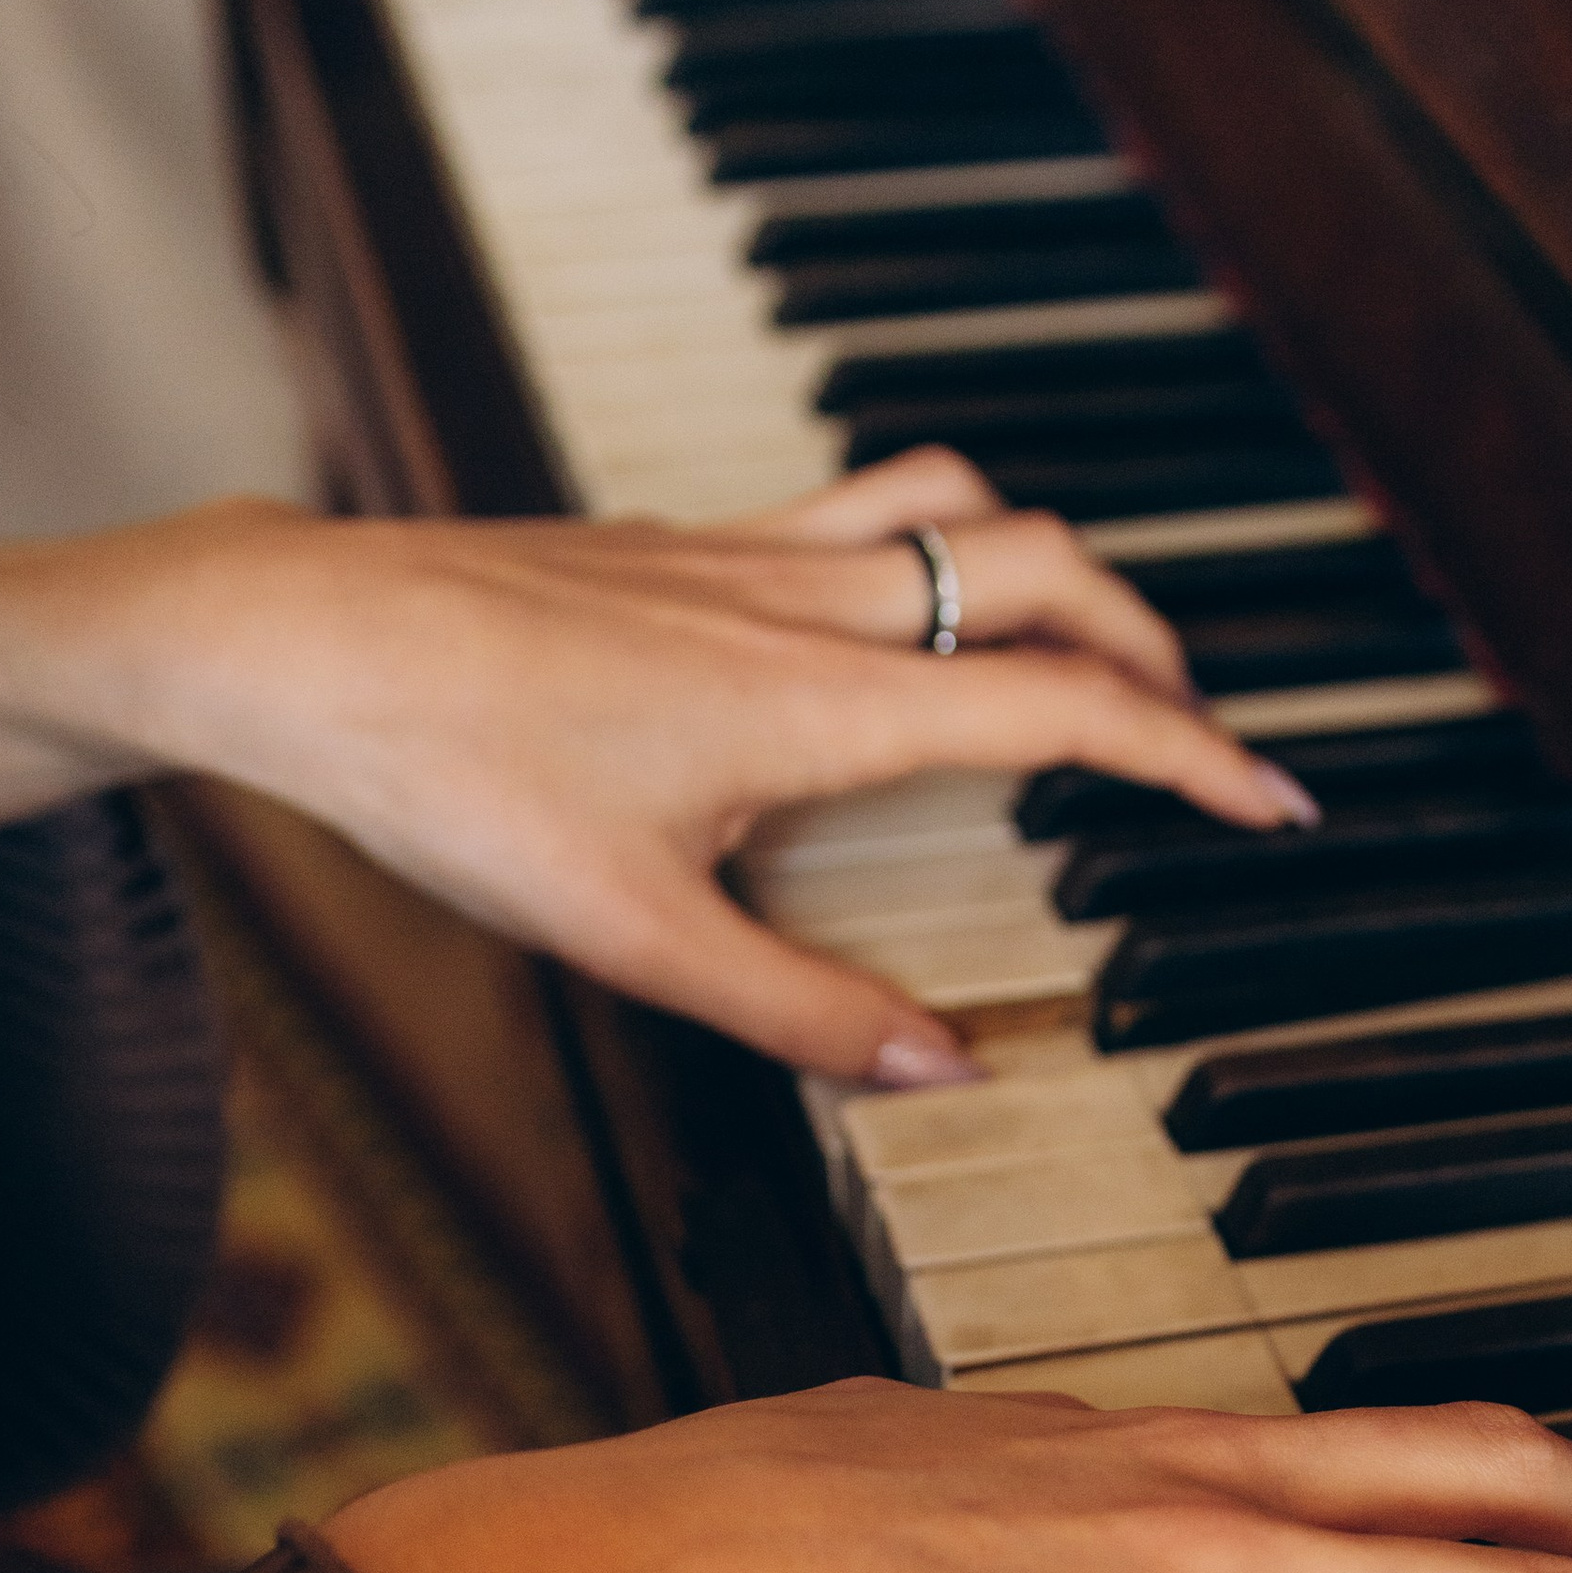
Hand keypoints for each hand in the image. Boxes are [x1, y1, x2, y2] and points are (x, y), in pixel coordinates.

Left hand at [0, 451, 1306, 1081]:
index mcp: (821, 699)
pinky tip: (902, 615)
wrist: (297, 639)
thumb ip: (803, 1012)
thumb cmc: (445, 772)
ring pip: (958, 502)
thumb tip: (946, 1070)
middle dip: (1154, 641)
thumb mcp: (632, 935)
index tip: (1274, 800)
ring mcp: (740, 551)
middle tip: (1199, 730)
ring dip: (1051, 563)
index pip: (1061, 707)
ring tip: (1089, 646)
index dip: (1191, 755)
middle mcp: (802, 600)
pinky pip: (857, 502)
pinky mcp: (679, 537)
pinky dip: (935, 541)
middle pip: (1045, 570)